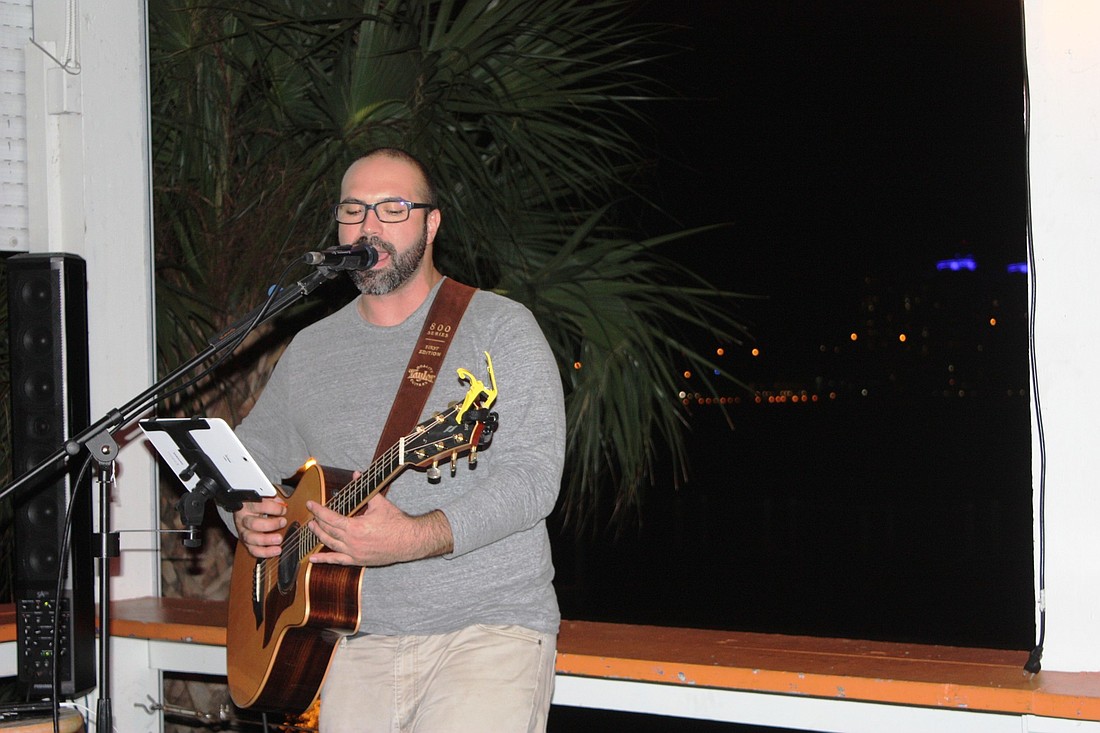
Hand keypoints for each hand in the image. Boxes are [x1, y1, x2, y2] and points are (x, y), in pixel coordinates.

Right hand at [234, 496, 287, 558]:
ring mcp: (243, 532)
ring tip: (279, 539)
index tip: (283, 509)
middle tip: (283, 522)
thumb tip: (282, 504)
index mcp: (248, 506)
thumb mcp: (263, 498)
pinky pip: (253, 550)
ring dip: (267, 540)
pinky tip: (276, 551)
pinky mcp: (246, 543)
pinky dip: (265, 552)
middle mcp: (243, 519)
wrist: (243, 513)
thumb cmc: (257, 505)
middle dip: (270, 524)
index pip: (259, 506)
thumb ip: (272, 500)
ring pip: (251, 538)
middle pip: (254, 524)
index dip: (273, 508)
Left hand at [306, 492, 452, 566]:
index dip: (318, 510)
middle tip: (311, 514)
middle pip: (327, 530)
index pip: (330, 517)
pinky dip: (324, 560)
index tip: (310, 504)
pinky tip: (313, 559)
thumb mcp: (380, 503)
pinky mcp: (357, 561)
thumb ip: (365, 488)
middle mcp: (351, 541)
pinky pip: (337, 561)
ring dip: (319, 536)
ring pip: (329, 544)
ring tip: (312, 528)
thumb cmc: (396, 522)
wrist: (409, 541)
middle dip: (317, 521)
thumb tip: (356, 473)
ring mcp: (353, 553)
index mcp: (355, 527)